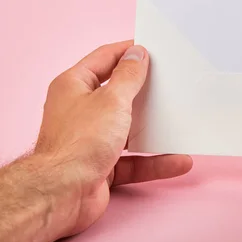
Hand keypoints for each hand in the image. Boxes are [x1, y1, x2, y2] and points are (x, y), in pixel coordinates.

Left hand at [35, 41, 192, 236]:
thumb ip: (128, 76)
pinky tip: (178, 161)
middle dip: (144, 91)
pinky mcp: (100, 167)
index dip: (128, 51)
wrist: (62, 194)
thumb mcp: (112, 100)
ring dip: (153, 130)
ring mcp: (89, 140)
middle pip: (117, 94)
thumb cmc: (80, 141)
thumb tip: (137, 53)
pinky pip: (133, 161)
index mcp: (73, 86)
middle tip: (169, 81)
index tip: (151, 48)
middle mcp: (79, 110)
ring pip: (128, 130)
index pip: (104, 58)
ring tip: (178, 121)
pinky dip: (154, 162)